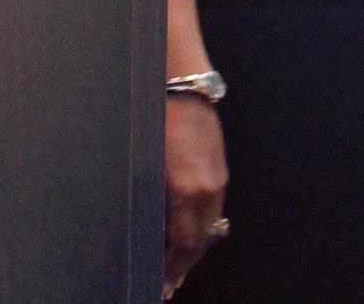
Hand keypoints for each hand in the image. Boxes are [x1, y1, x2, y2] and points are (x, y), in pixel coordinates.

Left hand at [163, 93, 227, 296]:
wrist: (180, 80)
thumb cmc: (154, 117)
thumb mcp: (145, 166)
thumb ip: (150, 202)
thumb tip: (149, 232)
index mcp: (187, 187)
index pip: (183, 244)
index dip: (171, 268)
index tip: (159, 285)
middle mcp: (208, 186)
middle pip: (200, 241)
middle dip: (183, 266)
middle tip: (167, 287)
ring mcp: (217, 175)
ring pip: (210, 226)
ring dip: (193, 248)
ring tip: (177, 268)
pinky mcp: (219, 165)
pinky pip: (213, 207)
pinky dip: (202, 225)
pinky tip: (190, 231)